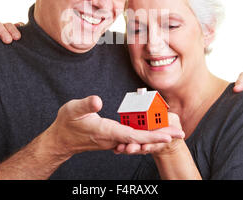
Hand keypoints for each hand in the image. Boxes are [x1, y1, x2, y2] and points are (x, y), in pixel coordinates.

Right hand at [47, 96, 184, 157]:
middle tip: (181, 133)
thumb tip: (98, 100)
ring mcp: (114, 140)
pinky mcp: (113, 138)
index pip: (133, 135)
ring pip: (138, 140)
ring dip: (155, 136)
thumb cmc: (67, 124)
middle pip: (141, 140)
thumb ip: (86, 105)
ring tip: (173, 130)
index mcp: (107, 131)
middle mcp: (113, 139)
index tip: (167, 135)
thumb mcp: (73, 110)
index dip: (151, 136)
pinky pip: (132, 139)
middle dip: (161, 136)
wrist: (61, 140)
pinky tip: (154, 130)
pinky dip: (145, 135)